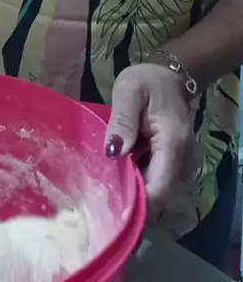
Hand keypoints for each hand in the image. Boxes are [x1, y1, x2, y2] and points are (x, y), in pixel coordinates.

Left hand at [105, 64, 194, 212]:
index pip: (159, 188)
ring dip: (134, 194)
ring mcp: (180, 163)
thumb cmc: (147, 81)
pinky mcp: (173, 163)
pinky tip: (118, 177)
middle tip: (100, 199)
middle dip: (132, 202)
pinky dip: (138, 183)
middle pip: (159, 196)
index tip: (110, 205)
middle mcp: (182, 159)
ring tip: (105, 190)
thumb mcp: (128, 91)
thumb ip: (122, 120)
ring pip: (158, 192)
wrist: (169, 76)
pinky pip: (156, 182)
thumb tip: (114, 153)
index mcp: (172, 143)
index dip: (137, 203)